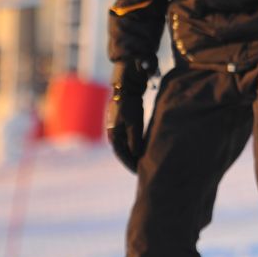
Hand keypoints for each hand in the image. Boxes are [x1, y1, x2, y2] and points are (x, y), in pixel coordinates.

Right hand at [106, 57, 155, 172]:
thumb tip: (136, 155)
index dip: (131, 164)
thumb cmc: (129, 103)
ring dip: (134, 154)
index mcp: (113, 134)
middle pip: (123, 151)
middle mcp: (113, 132)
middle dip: (132, 161)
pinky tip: (144, 148)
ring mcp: (118, 126)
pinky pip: (130, 137)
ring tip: (144, 162)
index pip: (122, 154)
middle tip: (144, 171)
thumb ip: (134, 140)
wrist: (126, 84)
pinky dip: (136, 145)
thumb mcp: (134, 122)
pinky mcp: (124, 121)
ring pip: (127, 145)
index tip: (140, 173)